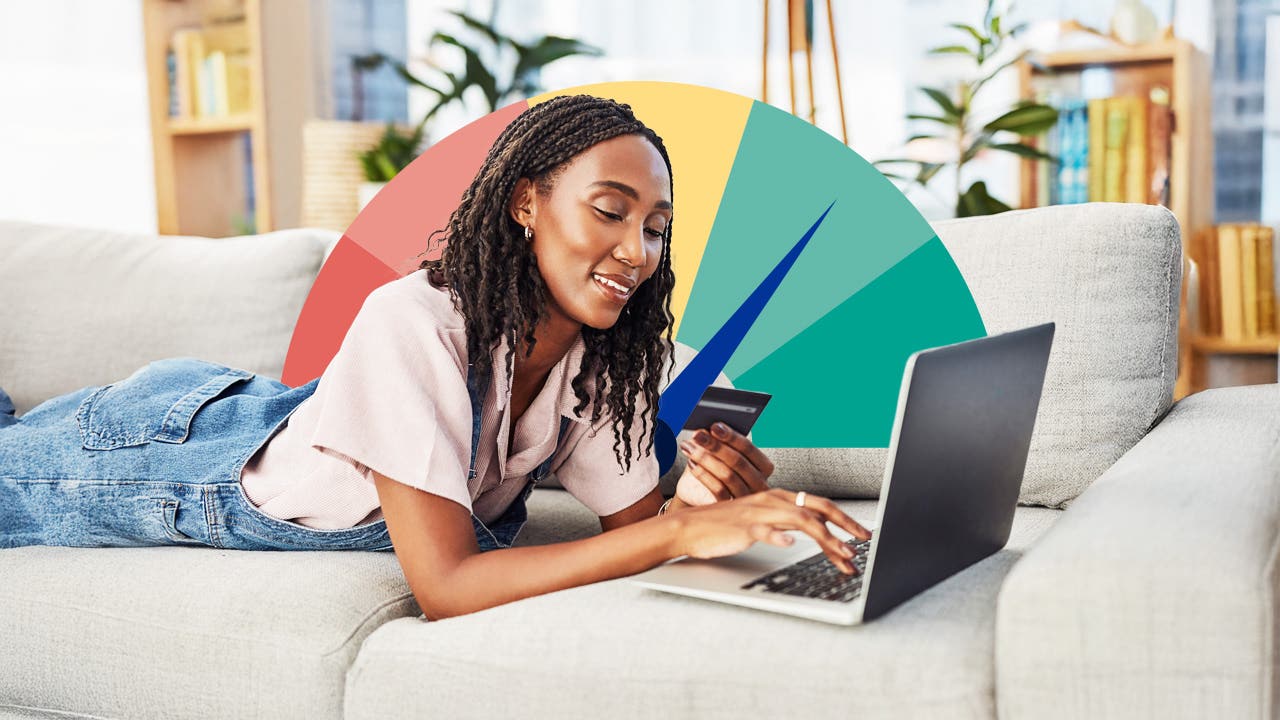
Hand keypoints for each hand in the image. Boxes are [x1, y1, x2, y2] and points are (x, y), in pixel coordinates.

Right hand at [670, 489, 872, 574]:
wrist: (689, 528)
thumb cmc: (724, 527)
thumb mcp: (761, 521)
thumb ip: (785, 522)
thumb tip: (814, 530)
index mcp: (778, 499)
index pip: (819, 504)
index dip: (844, 518)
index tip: (861, 534)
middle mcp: (772, 502)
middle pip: (817, 508)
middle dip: (845, 525)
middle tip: (864, 542)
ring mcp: (758, 514)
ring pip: (800, 521)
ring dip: (826, 538)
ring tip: (843, 554)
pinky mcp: (743, 528)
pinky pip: (764, 531)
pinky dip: (779, 537)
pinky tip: (790, 544)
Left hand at [675, 422, 773, 506]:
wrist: (699, 494)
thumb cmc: (714, 469)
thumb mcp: (718, 453)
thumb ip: (717, 440)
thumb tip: (706, 430)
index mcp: (763, 466)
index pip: (749, 448)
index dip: (731, 436)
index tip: (714, 426)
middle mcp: (759, 483)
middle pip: (738, 462)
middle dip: (715, 446)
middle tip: (697, 435)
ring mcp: (746, 497)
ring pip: (728, 475)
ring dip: (705, 458)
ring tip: (690, 448)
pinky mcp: (731, 508)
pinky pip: (718, 490)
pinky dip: (703, 475)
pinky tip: (692, 464)